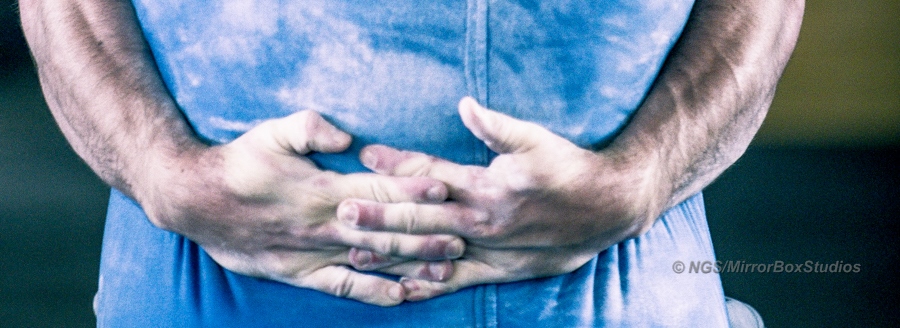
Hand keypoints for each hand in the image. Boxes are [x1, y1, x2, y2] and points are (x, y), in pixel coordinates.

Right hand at [140, 110, 463, 305]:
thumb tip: (348, 137)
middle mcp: (323, 226)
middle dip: (428, 231)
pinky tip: (402, 296)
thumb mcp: (271, 132)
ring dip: (412, 264)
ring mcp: (312, 253)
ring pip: (372, 261)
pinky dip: (373, 292)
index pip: (377, 190)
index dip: (413, 190)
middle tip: (467, 233)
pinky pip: (342, 286)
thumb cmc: (238, 162)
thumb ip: (311, 128)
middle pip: (386, 229)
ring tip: (449, 266)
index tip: (446, 189)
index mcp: (321, 189)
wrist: (194, 202)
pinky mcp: (299, 273)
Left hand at [339, 98, 669, 300]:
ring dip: (392, 253)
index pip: (431, 175)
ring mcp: (489, 249)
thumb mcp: (535, 139)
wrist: (608, 208)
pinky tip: (401, 289)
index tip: (366, 157)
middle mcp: (482, 222)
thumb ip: (495, 126)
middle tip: (342, 211)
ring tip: (353, 255)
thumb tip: (463, 105)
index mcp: (487, 187)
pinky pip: (458, 280)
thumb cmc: (569, 168)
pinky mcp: (500, 268)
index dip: (397, 164)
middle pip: (421, 217)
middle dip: (378, 214)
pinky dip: (428, 285)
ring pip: (431, 253)